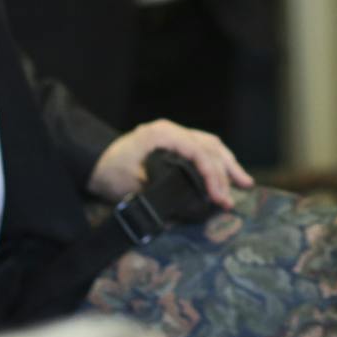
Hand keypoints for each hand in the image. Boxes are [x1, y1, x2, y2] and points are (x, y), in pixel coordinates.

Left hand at [89, 118, 254, 209]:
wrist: (92, 162)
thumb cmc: (109, 172)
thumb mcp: (130, 185)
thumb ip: (160, 192)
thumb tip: (189, 205)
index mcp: (162, 135)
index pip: (198, 153)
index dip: (213, 176)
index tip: (220, 198)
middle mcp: (171, 130)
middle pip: (209, 147)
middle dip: (226, 172)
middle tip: (235, 196)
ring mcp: (174, 135)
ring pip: (210, 145)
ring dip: (228, 164)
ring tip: (244, 183)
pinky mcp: (174, 143)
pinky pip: (203, 147)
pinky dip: (218, 160)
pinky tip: (228, 173)